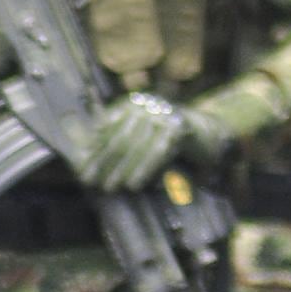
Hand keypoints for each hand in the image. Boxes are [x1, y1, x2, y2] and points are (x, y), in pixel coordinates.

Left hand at [77, 93, 231, 192]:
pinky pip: (157, 154)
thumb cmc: (168, 141)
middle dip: (103, 163)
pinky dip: (144, 170)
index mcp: (132, 104)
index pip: (106, 130)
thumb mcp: (140, 137)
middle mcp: (147, 105)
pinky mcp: (179, 129)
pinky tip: (134, 185)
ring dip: (121, 170)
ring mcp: (164, 115)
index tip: (81, 171)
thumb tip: (82, 158)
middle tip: (91, 182)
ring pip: (136, 146)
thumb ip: (116, 142)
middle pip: (118, 138)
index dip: (93, 152)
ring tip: (110, 187)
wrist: (209, 135)